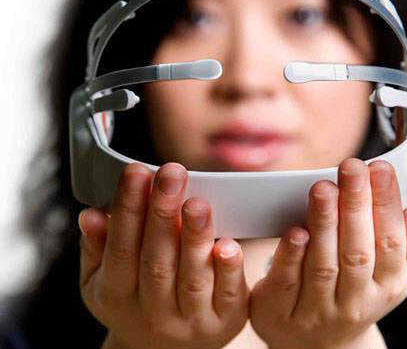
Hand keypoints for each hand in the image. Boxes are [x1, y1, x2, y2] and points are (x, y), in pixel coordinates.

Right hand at [78, 163, 248, 348]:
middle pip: (156, 260)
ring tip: (197, 202)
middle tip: (171, 172)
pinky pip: (228, 296)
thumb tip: (90, 214)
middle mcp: (153, 312)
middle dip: (163, 213)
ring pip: (192, 278)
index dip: (128, 209)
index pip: (121, 249)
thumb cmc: (135, 301)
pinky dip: (229, 270)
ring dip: (195, 238)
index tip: (137, 171)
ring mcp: (190, 321)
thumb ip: (97, 249)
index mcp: (117, 296)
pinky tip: (229, 243)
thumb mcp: (102, 282)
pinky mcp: (225, 321)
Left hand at [250, 158, 406, 348]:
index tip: (380, 168)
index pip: (391, 241)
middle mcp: (355, 302)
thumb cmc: (353, 293)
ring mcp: (318, 312)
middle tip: (352, 166)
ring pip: (323, 265)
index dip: (387, 203)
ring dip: (324, 223)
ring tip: (323, 188)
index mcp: (387, 287)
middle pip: (357, 251)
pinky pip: (287, 283)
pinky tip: (296, 230)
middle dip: (356, 205)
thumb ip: (404, 241)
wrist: (316, 344)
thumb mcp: (386, 274)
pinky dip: (292, 256)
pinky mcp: (280, 313)